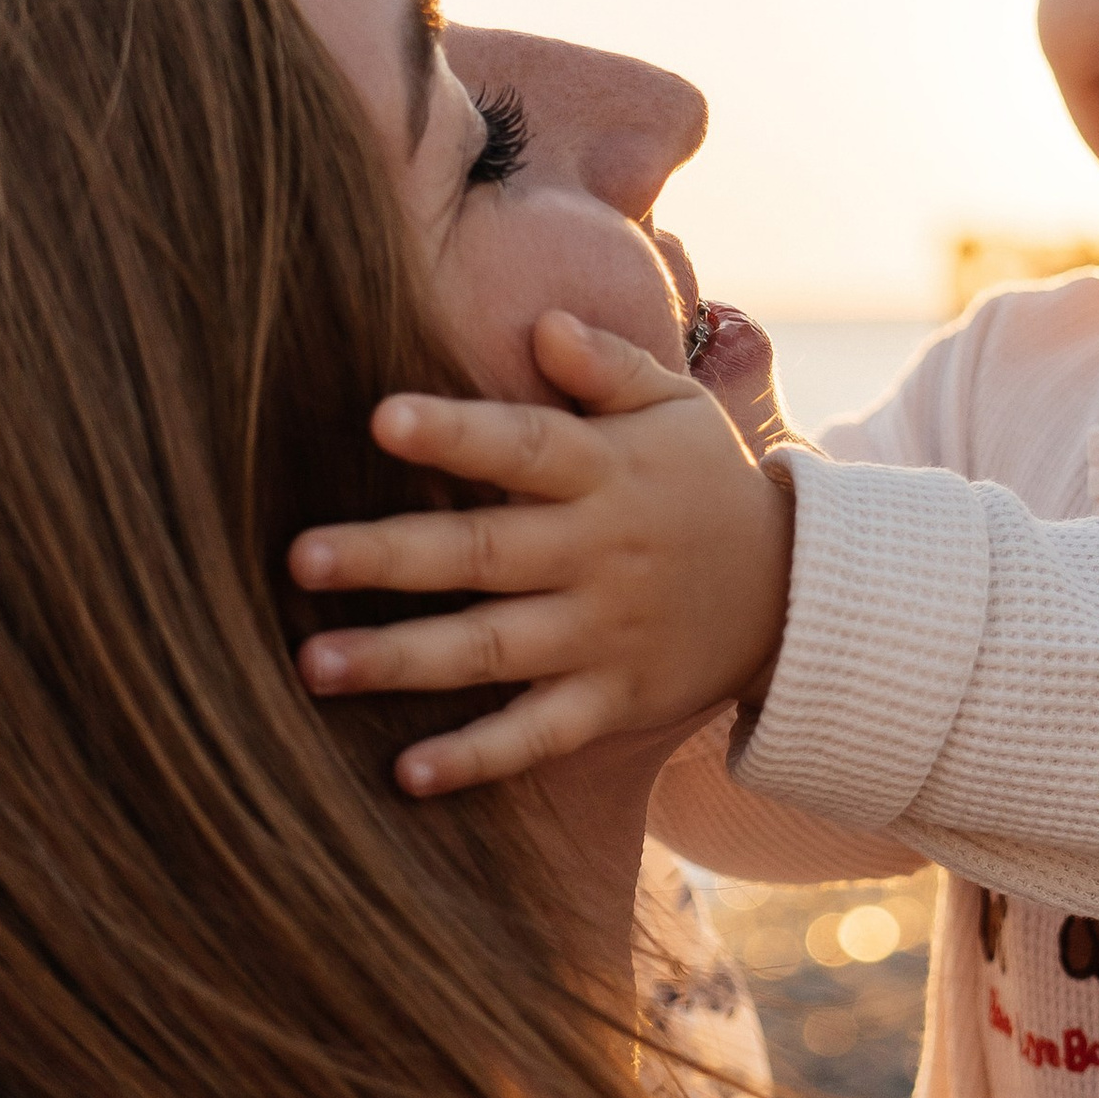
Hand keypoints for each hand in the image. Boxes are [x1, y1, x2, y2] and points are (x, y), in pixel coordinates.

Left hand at [287, 309, 795, 795]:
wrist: (797, 593)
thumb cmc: (705, 480)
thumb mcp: (676, 406)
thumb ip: (609, 365)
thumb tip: (542, 324)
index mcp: (606, 471)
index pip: (523, 445)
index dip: (456, 433)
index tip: (381, 418)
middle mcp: (598, 554)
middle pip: (484, 553)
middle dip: (391, 556)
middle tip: (301, 557)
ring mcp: (604, 634)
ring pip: (492, 649)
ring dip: (402, 659)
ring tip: (313, 665)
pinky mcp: (613, 701)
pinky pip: (538, 735)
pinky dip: (478, 757)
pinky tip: (406, 774)